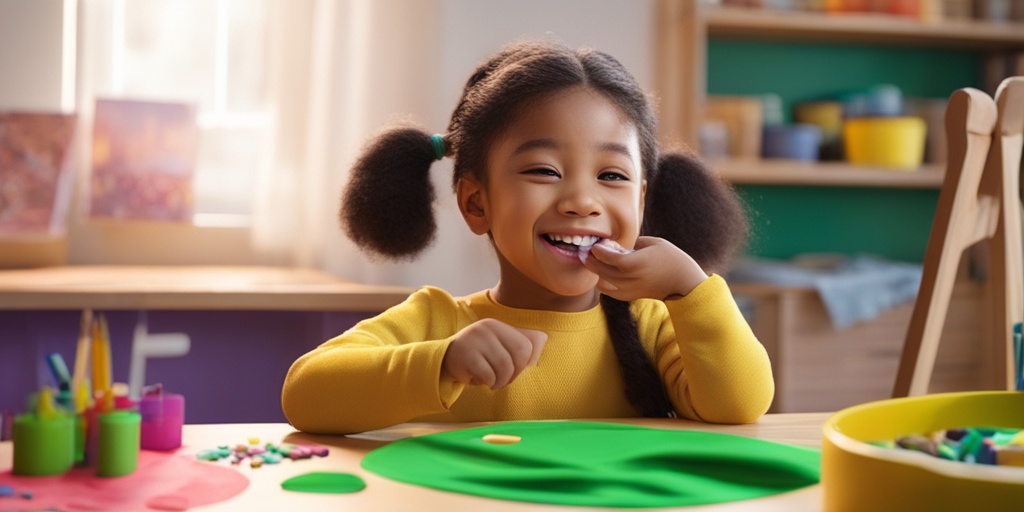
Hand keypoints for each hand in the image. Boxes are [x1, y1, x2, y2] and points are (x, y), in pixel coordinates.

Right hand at [441, 319, 547, 389]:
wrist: (444, 360)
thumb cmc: (478, 357)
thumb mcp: (497, 346)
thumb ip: (519, 343)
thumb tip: (543, 339)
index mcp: (498, 326)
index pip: (525, 346)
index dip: (523, 365)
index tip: (512, 371)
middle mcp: (487, 328)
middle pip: (518, 356)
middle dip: (514, 374)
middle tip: (503, 380)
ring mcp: (475, 340)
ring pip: (504, 367)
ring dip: (500, 382)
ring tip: (492, 383)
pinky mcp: (466, 355)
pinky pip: (488, 375)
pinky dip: (488, 383)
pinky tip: (480, 381)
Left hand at [582, 236, 707, 301]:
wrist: (684, 283)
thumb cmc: (672, 259)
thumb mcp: (654, 243)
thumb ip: (634, 243)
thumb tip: (620, 245)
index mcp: (633, 262)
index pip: (607, 256)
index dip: (597, 250)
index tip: (595, 244)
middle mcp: (628, 278)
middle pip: (601, 270)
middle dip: (591, 260)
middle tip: (585, 251)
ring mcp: (629, 289)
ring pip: (603, 281)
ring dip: (595, 271)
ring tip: (591, 261)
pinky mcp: (631, 296)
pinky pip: (610, 292)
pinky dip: (603, 285)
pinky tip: (600, 277)